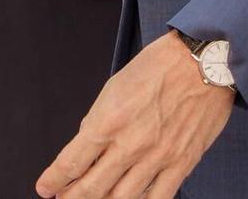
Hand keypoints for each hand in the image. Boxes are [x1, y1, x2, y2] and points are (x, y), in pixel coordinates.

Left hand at [36, 31, 234, 197]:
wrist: (202, 62)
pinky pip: (158, 198)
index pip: (72, 162)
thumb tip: (87, 143)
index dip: (54, 180)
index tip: (45, 188)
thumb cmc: (157, 68)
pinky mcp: (181, 164)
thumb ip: (99, 120)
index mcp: (107, 121)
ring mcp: (156, 158)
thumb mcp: (113, 87)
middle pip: (92, 187)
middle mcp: (129, 144)